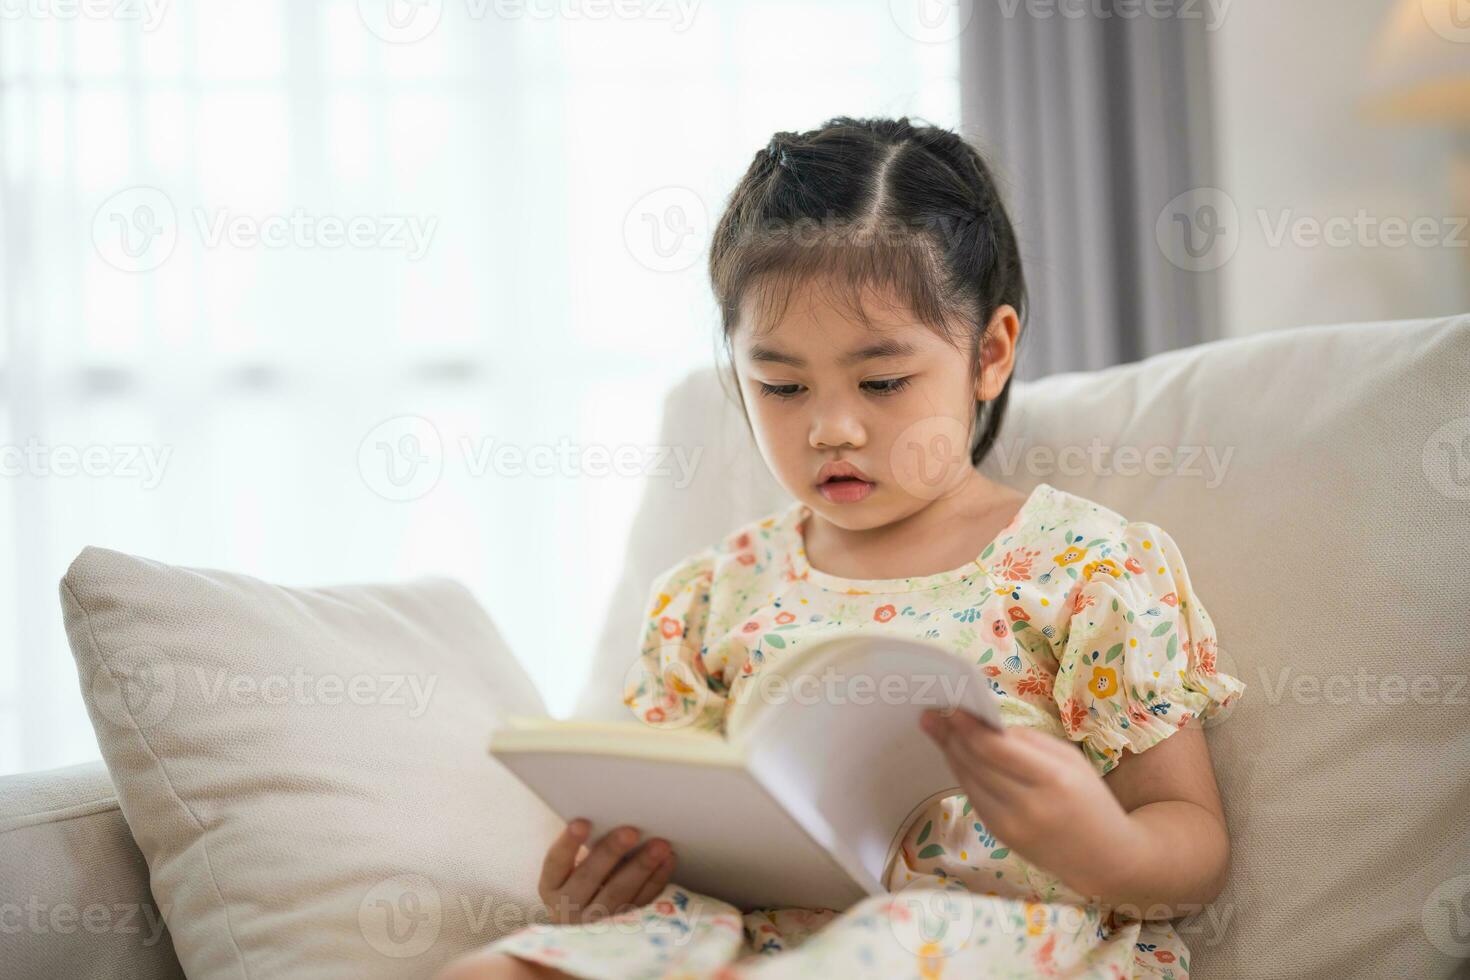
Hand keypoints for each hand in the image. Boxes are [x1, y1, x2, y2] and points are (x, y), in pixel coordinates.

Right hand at [538, 819, 676, 923]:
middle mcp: (568, 907)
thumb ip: (583, 850)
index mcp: (551, 886)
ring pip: (618, 893)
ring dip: (642, 867)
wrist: (583, 925)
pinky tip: (667, 861)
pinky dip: (656, 881)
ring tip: (660, 845)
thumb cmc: (578, 883)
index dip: (568, 842)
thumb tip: (613, 817)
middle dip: (612, 852)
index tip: (582, 822)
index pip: (555, 862)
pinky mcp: (620, 928)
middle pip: (589, 878)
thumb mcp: (569, 871)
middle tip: (631, 831)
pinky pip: (641, 903)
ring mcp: (594, 922)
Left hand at [919, 709, 1135, 899]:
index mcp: (1052, 779)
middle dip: (950, 735)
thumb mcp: (1070, 760)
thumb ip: (1029, 741)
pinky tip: (956, 755)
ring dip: (951, 752)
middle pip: (975, 763)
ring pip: (967, 780)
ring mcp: (1010, 826)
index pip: (995, 749)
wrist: (1105, 859)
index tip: (949, 705)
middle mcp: (1028, 806)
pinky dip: (964, 774)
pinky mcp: (1000, 837)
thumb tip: (986, 722)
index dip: (967, 726)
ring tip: (937, 729)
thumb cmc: (1090, 800)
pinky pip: (973, 798)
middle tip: (932, 713)